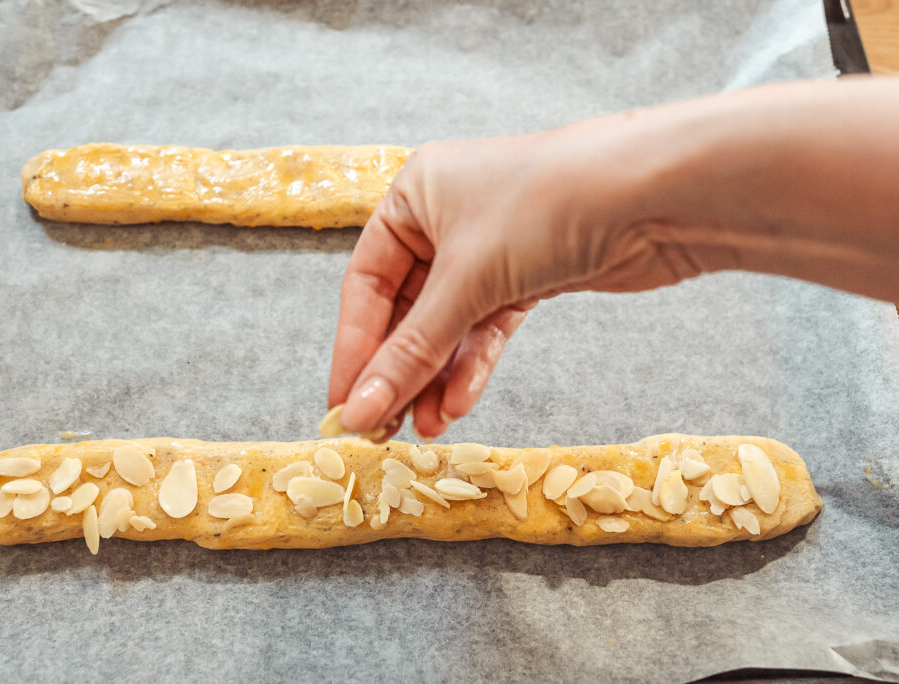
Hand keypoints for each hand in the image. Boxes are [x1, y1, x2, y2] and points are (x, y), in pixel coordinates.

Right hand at [328, 115, 701, 441]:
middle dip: (396, 371)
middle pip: (404, 309)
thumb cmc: (550, 206)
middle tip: (380, 428)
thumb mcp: (467, 280)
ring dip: (433, 379)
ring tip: (422, 429)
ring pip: (446, 326)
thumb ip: (411, 350)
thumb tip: (359, 409)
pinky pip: (485, 329)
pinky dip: (472, 367)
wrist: (661, 195)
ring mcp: (490, 249)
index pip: (364, 284)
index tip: (343, 406)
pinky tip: (457, 405)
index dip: (354, 349)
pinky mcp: (529, 277)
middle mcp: (446, 218)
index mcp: (414, 195)